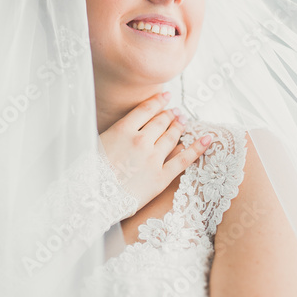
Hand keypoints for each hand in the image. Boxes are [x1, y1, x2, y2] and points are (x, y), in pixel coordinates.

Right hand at [99, 91, 213, 214]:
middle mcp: (140, 141)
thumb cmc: (88, 174)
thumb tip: (120, 131)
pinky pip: (183, 159)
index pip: (145, 110)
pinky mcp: (161, 177)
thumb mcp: (95, 145)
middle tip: (176, 111)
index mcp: (122, 130)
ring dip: (179, 126)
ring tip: (184, 120)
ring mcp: (152, 158)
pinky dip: (197, 148)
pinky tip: (208, 139)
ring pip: (171, 137)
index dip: (157, 102)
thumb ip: (112, 135)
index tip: (165, 97)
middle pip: (160, 122)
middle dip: (169, 115)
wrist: (92, 199)